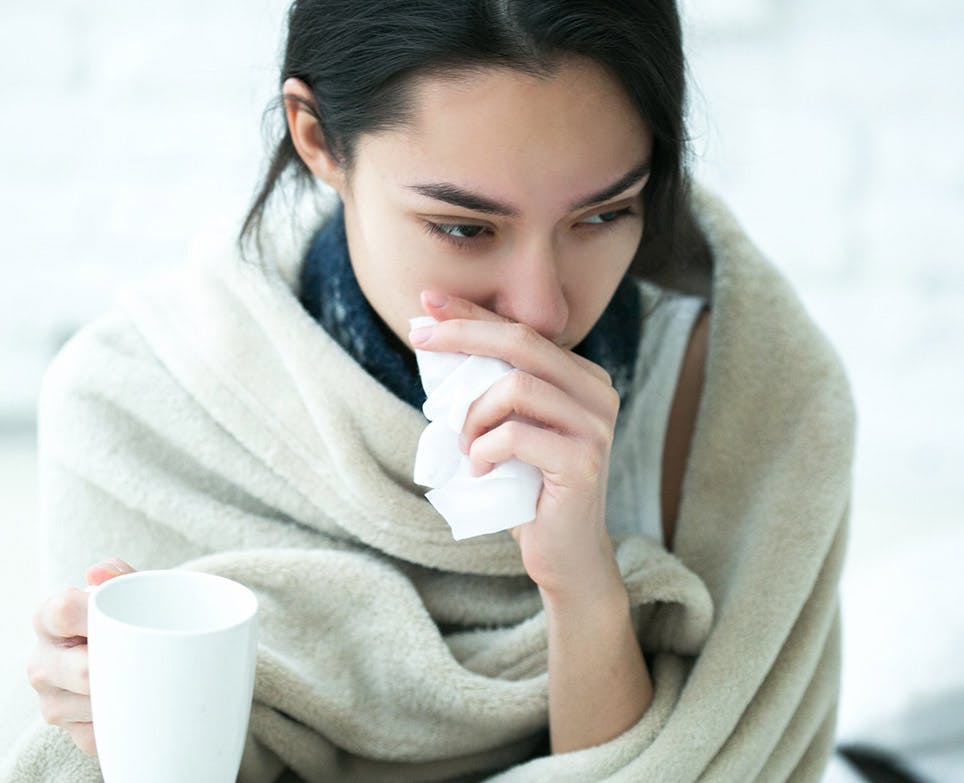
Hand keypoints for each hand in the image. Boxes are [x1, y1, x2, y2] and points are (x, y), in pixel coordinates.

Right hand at [27, 558, 135, 754]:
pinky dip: (130, 716)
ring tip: (148, 672)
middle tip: (151, 653)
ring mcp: (53, 701)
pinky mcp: (73, 732)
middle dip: (120, 664)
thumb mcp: (132, 591)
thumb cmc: (136, 615)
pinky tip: (140, 698)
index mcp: (49, 618)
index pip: (61, 612)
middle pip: (82, 669)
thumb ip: (121, 577)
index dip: (94, 615)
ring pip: (94, 704)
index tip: (126, 617)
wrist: (149, 652)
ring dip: (128, 692)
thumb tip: (98, 571)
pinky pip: (107, 730)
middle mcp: (42, 661)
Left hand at [410, 291, 624, 607]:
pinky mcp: (583, 461)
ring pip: (516, 386)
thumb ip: (490, 386)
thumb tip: (434, 337)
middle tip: (417, 340)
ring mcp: (595, 426)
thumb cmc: (528, 488)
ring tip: (464, 446)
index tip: (427, 302)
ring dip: (473, 415)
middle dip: (462, 335)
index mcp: (581, 377)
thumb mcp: (508, 427)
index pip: (521, 330)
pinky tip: (479, 470)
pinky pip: (514, 435)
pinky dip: (483, 450)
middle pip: (521, 341)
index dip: (472, 313)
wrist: (566, 554)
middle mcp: (597, 392)